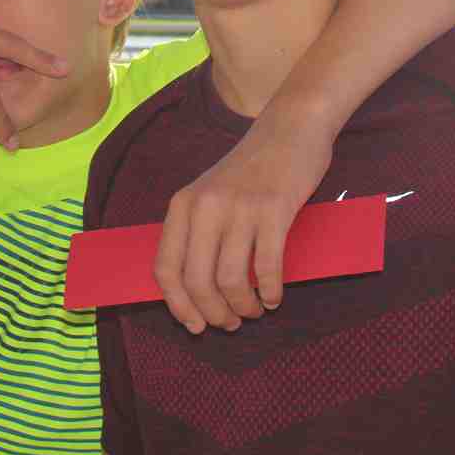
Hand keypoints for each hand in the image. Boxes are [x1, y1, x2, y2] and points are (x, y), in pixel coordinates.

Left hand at [153, 103, 334, 333]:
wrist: (289, 129)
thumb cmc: (250, 170)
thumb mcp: (209, 194)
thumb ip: (197, 232)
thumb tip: (194, 292)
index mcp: (183, 205)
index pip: (166, 267)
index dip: (178, 305)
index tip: (195, 326)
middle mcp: (205, 206)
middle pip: (197, 280)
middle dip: (214, 313)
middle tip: (232, 323)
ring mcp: (239, 207)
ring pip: (231, 279)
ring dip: (243, 306)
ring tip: (255, 310)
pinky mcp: (274, 209)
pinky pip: (267, 266)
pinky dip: (271, 291)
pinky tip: (275, 297)